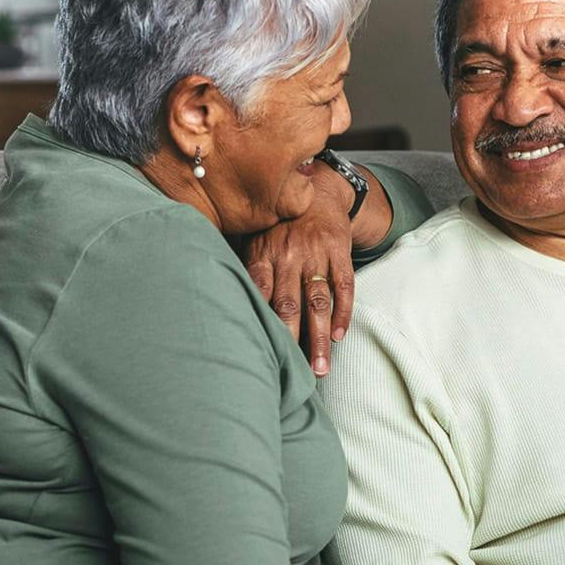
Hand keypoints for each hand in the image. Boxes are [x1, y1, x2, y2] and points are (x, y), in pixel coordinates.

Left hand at [241, 163, 356, 374]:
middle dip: (292, 342)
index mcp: (262, 253)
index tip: (261, 355)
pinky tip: (339, 335)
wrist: (316, 190)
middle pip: (289, 305)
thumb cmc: (278, 224)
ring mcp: (316, 253)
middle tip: (294, 375)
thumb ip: (245, 269)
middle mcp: (288, 254)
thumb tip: (220, 304)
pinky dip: (343, 313)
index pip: (259, 295)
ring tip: (321, 368)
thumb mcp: (253, 237)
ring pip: (318, 301)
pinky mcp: (340, 251)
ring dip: (320, 338)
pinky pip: (344, 286)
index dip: (261, 326)